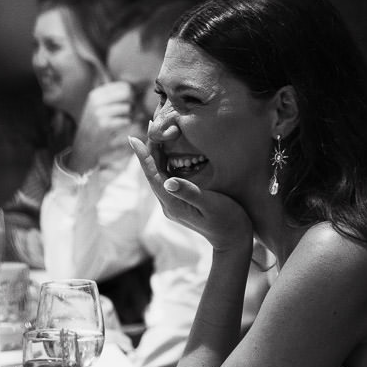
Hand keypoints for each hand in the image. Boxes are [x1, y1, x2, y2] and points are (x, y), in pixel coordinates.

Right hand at [70, 82, 134, 173]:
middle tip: (130, 112)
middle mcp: (96, 101)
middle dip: (133, 103)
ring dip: (130, 116)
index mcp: (96, 94)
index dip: (131, 94)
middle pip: (127, 93)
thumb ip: (114, 96)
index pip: (123, 86)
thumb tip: (135, 89)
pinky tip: (119, 128)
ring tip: (123, 121)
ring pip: (128, 108)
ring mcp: (99, 113)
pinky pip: (126, 121)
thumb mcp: (98, 106)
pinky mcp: (104, 125)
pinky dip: (126, 125)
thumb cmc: (95, 125)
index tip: (129, 103)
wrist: (83, 146)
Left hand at [129, 136, 252, 252]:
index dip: (143, 156)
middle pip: (153, 173)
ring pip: (159, 175)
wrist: (234, 241)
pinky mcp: (181, 203)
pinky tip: (171, 152)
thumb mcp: (211, 205)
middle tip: (149, 125)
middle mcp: (169, 204)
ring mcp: (174, 204)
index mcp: (172, 203)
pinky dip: (167, 163)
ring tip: (157, 133)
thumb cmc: (228, 221)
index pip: (152, 175)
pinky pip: (168, 179)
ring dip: (157, 155)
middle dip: (149, 149)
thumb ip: (190, 193)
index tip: (133, 137)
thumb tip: (168, 181)